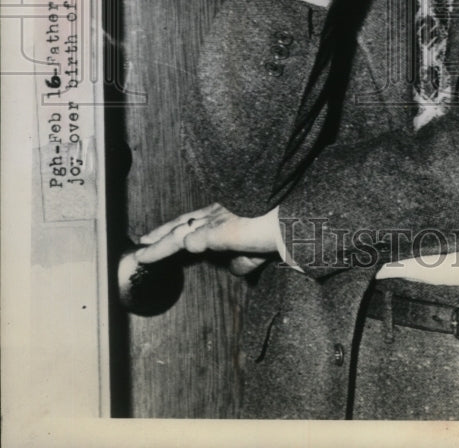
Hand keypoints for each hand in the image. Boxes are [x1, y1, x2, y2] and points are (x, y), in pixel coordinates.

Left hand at [135, 202, 279, 265]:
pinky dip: (173, 245)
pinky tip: (161, 251)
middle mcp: (217, 215)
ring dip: (159, 245)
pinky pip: (192, 239)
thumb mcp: (254, 253)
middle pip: (181, 224)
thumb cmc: (277, 233)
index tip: (156, 237)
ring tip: (142, 252)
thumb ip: (241, 260)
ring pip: (179, 233)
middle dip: (160, 234)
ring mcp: (216, 221)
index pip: (193, 222)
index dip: (174, 230)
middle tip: (142, 242)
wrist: (291, 226)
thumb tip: (231, 268)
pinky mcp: (219, 230)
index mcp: (225, 216)